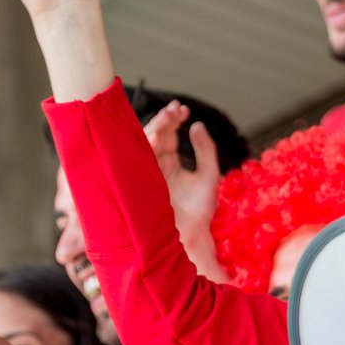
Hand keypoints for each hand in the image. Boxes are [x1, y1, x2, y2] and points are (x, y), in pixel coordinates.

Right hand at [143, 101, 221, 244]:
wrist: (192, 236)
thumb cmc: (200, 210)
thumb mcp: (209, 175)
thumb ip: (206, 150)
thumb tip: (198, 124)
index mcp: (170, 161)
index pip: (169, 134)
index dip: (174, 120)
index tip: (184, 109)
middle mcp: (155, 164)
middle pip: (155, 134)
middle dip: (164, 119)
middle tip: (175, 108)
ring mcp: (146, 172)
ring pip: (144, 145)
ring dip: (155, 129)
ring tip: (168, 118)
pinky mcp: (139, 182)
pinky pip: (136, 161)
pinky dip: (144, 148)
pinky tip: (154, 136)